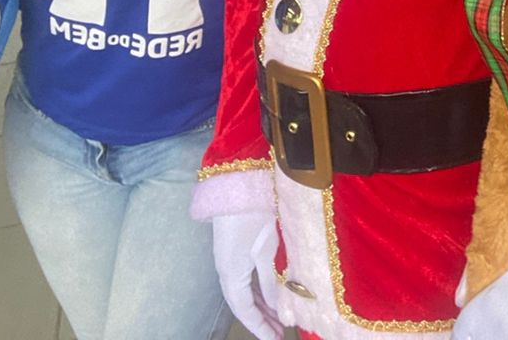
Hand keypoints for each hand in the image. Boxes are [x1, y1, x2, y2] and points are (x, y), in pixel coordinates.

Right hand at [210, 213, 281, 339]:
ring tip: (279, 319)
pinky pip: (245, 279)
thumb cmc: (252, 215)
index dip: (259, 326)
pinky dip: (258, 291)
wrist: (236, 183)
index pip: (244, 309)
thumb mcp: (266, 250)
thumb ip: (271, 280)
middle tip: (280, 333)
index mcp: (232, 274)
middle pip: (243, 303)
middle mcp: (227, 271)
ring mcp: (229, 260)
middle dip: (261, 319)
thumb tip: (278, 307)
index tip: (274, 339)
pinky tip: (270, 296)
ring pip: (245, 292)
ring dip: (261, 306)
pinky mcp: (235, 250)